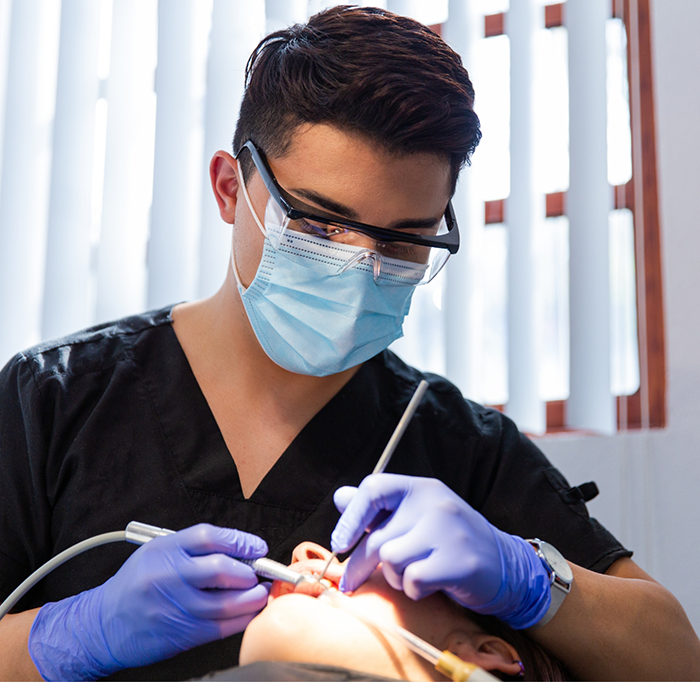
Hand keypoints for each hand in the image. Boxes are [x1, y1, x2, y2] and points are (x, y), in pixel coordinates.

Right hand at [28, 524, 269, 679]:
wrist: (102, 623)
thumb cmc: (137, 584)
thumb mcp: (158, 553)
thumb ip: (195, 550)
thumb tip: (240, 552)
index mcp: (164, 550)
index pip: (209, 537)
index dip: (240, 540)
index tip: (257, 547)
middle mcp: (168, 576)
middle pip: (221, 568)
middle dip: (249, 571)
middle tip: (260, 572)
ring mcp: (174, 607)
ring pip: (225, 602)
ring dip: (252, 597)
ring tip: (260, 592)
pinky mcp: (180, 634)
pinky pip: (220, 626)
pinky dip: (242, 619)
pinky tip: (249, 612)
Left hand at [331, 474, 550, 628]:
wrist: (505, 565)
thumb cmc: (450, 541)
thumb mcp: (416, 516)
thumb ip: (378, 509)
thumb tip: (340, 497)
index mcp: (421, 488)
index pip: (373, 488)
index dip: (350, 517)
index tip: (339, 543)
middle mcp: (434, 503)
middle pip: (377, 536)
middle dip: (359, 566)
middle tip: (349, 583)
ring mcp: (448, 531)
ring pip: (391, 558)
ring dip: (395, 577)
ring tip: (411, 575)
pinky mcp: (458, 561)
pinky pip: (412, 581)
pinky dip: (414, 590)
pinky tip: (429, 585)